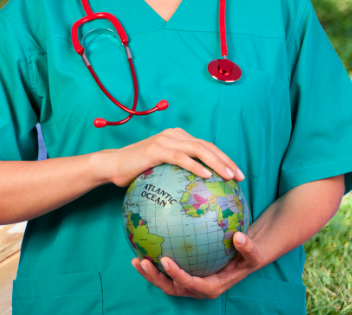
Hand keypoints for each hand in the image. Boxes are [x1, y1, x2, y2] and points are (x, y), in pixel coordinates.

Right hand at [95, 128, 243, 186]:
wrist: (111, 166)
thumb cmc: (135, 171)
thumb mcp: (161, 168)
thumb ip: (177, 170)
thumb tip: (197, 189)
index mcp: (177, 137)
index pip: (206, 146)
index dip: (224, 159)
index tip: (237, 175)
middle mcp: (173, 135)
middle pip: (207, 146)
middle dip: (226, 161)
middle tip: (240, 177)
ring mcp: (165, 140)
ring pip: (198, 149)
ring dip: (217, 163)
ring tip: (229, 176)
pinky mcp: (156, 150)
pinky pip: (181, 158)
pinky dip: (195, 166)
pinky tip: (207, 176)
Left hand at [131, 232, 266, 298]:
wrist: (241, 260)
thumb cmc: (247, 258)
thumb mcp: (254, 255)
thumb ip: (248, 248)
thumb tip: (239, 237)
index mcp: (211, 287)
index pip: (191, 284)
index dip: (177, 275)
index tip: (165, 260)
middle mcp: (196, 289)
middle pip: (171, 287)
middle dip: (155, 277)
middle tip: (142, 261)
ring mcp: (187, 285)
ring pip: (164, 283)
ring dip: (149, 274)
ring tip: (136, 259)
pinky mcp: (181, 277)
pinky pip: (164, 274)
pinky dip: (153, 266)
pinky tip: (142, 250)